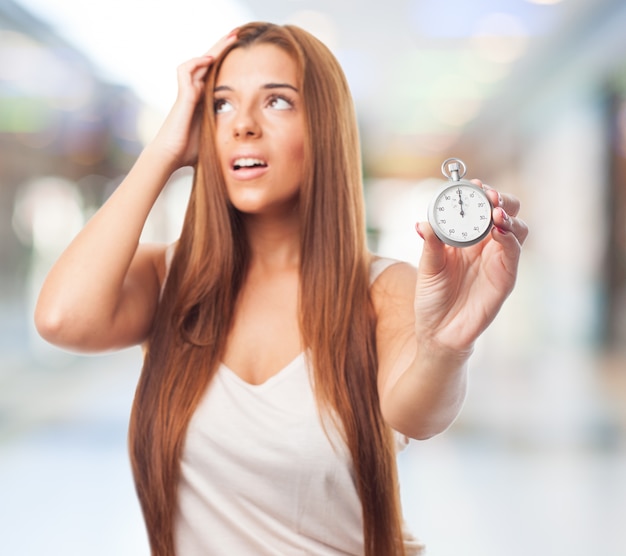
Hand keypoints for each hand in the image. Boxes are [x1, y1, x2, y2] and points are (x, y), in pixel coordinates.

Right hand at [150, 30, 238, 168]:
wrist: (171, 157)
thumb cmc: (189, 154)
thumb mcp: (215, 141)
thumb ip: (226, 137)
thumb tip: (246, 146)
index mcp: (203, 101)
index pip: (215, 74)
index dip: (226, 62)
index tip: (242, 53)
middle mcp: (194, 94)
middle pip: (208, 64)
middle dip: (222, 48)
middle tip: (237, 35)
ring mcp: (187, 93)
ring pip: (198, 63)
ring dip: (212, 50)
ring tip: (228, 40)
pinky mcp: (182, 97)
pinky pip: (186, 71)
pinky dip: (196, 63)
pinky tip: (209, 59)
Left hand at [414, 180, 527, 353]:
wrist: (438, 331)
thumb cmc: (432, 297)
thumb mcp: (427, 267)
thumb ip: (430, 245)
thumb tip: (422, 223)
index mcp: (466, 237)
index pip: (480, 207)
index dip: (479, 193)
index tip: (472, 183)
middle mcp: (486, 245)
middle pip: (506, 212)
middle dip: (501, 198)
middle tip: (489, 194)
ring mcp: (498, 260)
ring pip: (516, 229)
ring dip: (508, 216)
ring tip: (495, 211)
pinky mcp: (506, 277)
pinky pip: (513, 253)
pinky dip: (509, 239)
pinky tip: (498, 231)